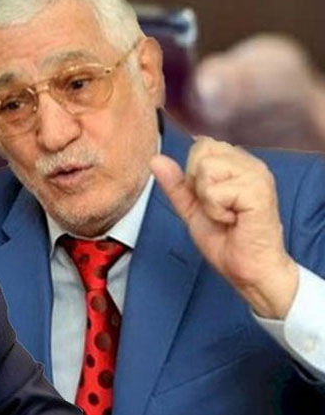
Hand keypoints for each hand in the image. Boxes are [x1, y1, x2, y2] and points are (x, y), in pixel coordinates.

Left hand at [150, 136, 297, 318]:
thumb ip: (175, 184)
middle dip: (198, 184)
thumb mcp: (192, 208)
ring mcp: (257, 174)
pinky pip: (215, 190)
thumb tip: (156, 160)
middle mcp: (250, 163)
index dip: (194, 176)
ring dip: (207, 198)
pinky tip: (233, 220)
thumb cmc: (226, 240)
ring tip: (226, 214)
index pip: (200, 145)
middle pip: (201, 150)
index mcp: (237, 163)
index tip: (211, 200)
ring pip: (206, 167)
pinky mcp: (258, 190)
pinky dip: (216, 210)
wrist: (249, 269)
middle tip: (219, 208)